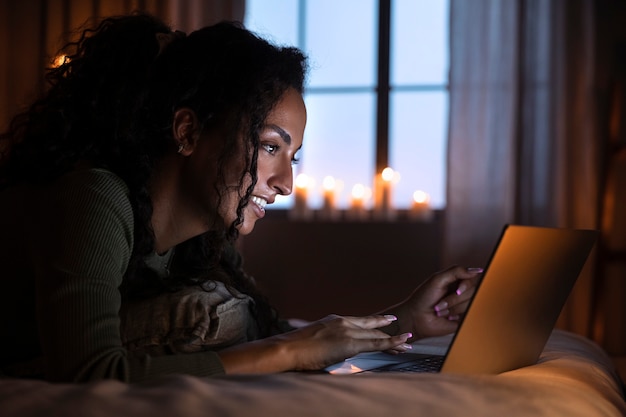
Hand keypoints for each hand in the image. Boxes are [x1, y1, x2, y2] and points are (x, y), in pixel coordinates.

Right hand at [218, 314, 411, 372]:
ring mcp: (348, 330)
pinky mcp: (351, 342)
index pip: (360, 322)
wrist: (288, 348)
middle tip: (403, 332)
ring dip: (394, 339)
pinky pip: (377, 343)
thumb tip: (330, 350)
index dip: (374, 323)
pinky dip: (392, 343)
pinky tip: (403, 343)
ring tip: (408, 341)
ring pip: (377, 334)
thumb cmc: (295, 350)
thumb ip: (327, 342)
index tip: (387, 322)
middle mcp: (343, 321)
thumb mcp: (314, 340)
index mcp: (334, 320)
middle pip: (371, 326)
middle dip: (387, 331)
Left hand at [382, 265, 482, 341]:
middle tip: (440, 303)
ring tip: (439, 310)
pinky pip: (470, 315)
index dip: (467, 284)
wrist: (416, 318)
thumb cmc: (423, 298)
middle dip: (455, 298)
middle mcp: (461, 292)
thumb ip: (456, 271)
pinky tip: (447, 317)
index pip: (472, 278)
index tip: (458, 289)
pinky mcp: (464, 318)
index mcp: (456, 281)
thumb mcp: (437, 280)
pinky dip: (456, 315)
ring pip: (471, 304)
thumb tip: (478, 270)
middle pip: (473, 292)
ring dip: (452, 308)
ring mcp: (463, 305)